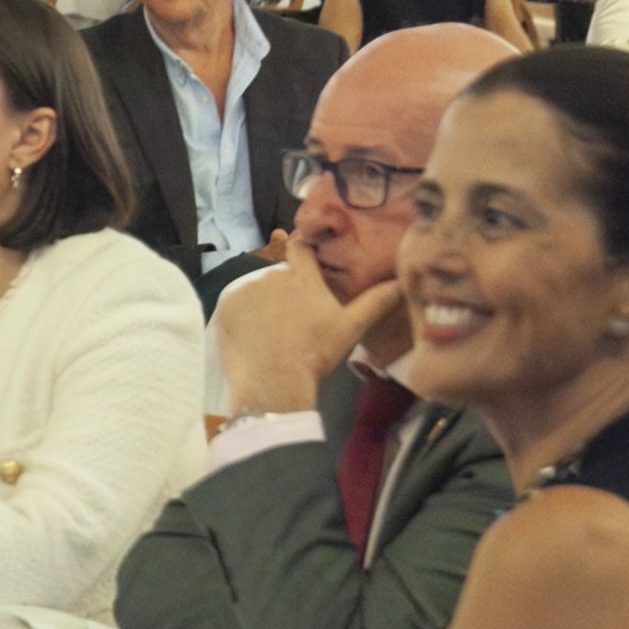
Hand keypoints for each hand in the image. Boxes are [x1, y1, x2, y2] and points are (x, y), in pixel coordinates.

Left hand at [212, 236, 404, 415]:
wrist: (274, 380)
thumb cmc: (315, 353)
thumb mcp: (350, 328)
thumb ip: (375, 302)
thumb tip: (402, 283)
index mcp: (304, 278)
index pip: (301, 248)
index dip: (302, 251)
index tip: (304, 259)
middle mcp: (274, 276)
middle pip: (279, 275)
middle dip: (285, 290)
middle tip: (292, 317)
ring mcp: (247, 289)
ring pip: (257, 290)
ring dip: (263, 302)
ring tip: (272, 331)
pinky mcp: (226, 304)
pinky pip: (235, 303)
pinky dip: (242, 314)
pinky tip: (253, 334)